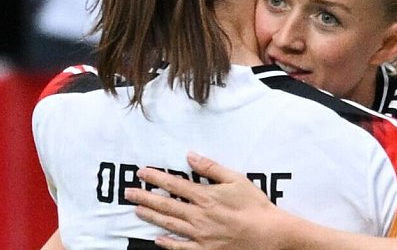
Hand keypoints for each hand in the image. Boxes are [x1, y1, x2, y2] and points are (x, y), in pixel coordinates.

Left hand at [124, 152, 288, 249]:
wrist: (269, 234)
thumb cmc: (255, 205)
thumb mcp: (236, 179)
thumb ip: (211, 167)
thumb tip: (190, 155)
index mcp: (205, 196)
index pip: (174, 184)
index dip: (155, 178)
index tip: (141, 172)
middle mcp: (198, 216)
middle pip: (165, 205)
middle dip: (144, 197)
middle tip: (128, 192)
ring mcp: (200, 235)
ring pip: (169, 225)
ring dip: (151, 216)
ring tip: (136, 210)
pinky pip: (181, 248)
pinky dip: (168, 244)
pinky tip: (157, 240)